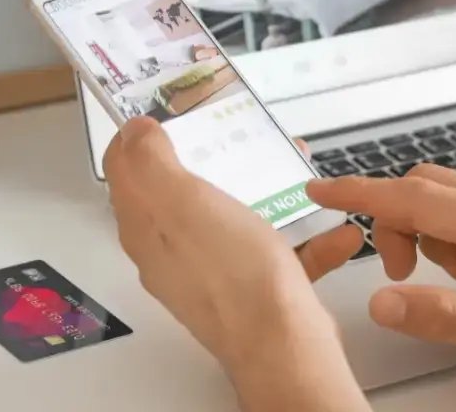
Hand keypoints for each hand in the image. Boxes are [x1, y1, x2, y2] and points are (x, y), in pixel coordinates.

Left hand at [103, 118, 366, 410]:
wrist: (281, 343)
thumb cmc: (232, 272)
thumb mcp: (185, 202)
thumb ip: (154, 164)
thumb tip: (134, 132)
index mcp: (147, 229)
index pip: (123, 172)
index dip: (137, 136)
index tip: (164, 112)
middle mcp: (170, 253)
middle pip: (176, 194)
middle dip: (208, 158)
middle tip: (232, 132)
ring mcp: (211, 274)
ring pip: (231, 220)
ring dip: (263, 193)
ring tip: (293, 171)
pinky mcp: (250, 292)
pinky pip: (275, 254)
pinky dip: (302, 239)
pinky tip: (333, 231)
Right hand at [306, 165, 455, 371]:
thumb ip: (443, 315)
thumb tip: (383, 300)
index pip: (412, 196)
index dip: (360, 192)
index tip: (321, 187)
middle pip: (426, 187)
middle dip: (395, 221)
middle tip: (399, 274)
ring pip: (451, 192)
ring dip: (428, 226)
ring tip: (446, 278)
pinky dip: (455, 224)